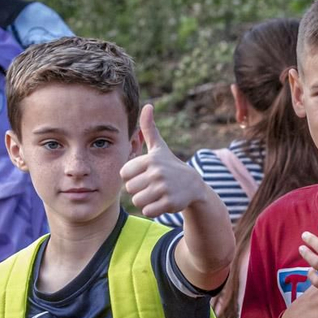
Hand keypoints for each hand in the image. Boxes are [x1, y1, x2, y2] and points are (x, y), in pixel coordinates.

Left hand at [121, 104, 218, 218]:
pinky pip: (148, 211)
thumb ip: (149, 128)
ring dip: (145, 200)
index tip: (144, 174)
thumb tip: (147, 106)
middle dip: (139, 189)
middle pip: (130, 189)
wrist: (193, 185)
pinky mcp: (169, 203)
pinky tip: (162, 201)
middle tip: (152, 185)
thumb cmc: (170, 165)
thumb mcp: (159, 147)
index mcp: (150, 160)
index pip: (124, 174)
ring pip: (137, 201)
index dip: (132, 176)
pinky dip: (153, 209)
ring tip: (156, 193)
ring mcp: (164, 189)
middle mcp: (157, 173)